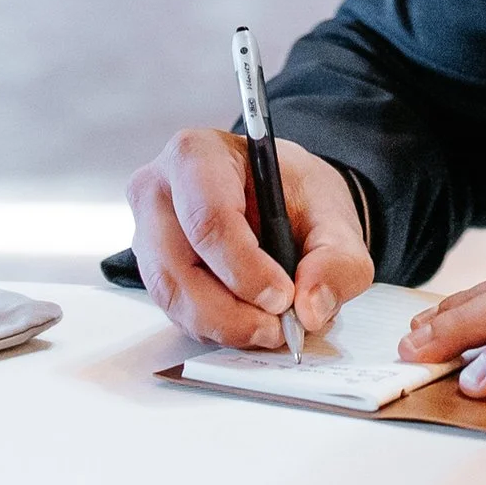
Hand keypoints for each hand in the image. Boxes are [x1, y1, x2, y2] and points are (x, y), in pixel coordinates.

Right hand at [127, 129, 373, 350]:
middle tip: (279, 328)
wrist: (280, 198)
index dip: (245, 268)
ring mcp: (149, 234)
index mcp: (197, 155)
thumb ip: (337, 259)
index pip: (208, 218)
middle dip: (232, 312)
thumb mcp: (333, 215)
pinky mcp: (155, 270)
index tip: (283, 297)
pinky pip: (176, 312)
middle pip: (178, 269)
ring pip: (173, 298)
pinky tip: (251, 322)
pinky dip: (217, 329)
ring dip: (225, 327)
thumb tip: (311, 307)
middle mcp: (158, 193)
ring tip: (271, 329)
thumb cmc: (294, 192)